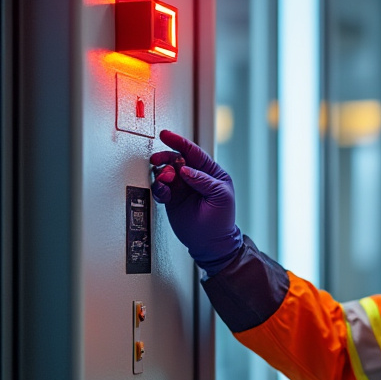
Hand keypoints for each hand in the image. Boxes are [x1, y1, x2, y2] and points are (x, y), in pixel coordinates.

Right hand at [150, 130, 242, 276]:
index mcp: (211, 173)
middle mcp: (195, 177)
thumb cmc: (221, 221)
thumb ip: (204, 181)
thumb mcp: (220, 197)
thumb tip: (185, 169)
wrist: (211, 243)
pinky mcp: (172, 198)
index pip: (194, 152)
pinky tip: (163, 193)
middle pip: (176, 159)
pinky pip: (160, 187)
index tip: (166, 136)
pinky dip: (159, 187)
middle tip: (158, 161)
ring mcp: (182, 187)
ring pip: (166, 171)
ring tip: (166, 180)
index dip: (180, 143)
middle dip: (166, 157)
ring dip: (162, 173)